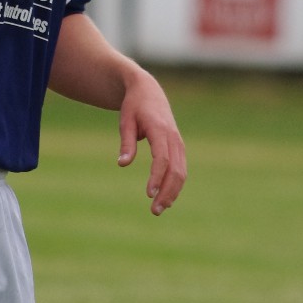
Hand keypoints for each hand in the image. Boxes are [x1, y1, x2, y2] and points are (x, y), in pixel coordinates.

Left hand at [117, 70, 186, 215]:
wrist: (149, 91)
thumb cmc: (133, 106)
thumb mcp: (125, 121)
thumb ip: (126, 143)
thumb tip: (122, 164)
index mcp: (160, 129)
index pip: (162, 158)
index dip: (157, 177)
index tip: (149, 194)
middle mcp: (173, 137)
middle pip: (175, 169)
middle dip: (167, 191)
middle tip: (154, 210)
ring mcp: (178, 143)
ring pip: (181, 171)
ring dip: (173, 192)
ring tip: (159, 209)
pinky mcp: (178, 147)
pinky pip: (180, 169)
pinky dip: (175, 185)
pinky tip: (166, 198)